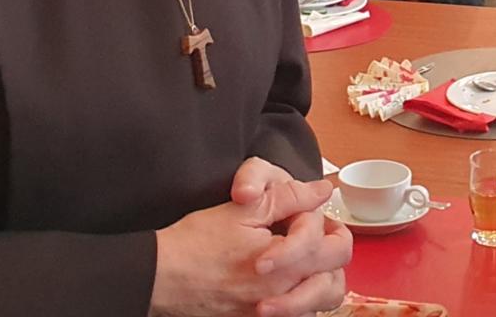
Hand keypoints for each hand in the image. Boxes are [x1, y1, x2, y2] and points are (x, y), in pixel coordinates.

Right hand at [150, 171, 346, 316]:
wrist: (160, 277)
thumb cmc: (196, 244)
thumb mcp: (243, 208)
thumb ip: (288, 197)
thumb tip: (322, 191)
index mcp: (289, 265)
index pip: (333, 245)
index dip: (322, 221)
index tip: (305, 210)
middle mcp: (286, 295)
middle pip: (334, 282)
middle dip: (331, 255)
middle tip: (317, 236)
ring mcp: (273, 313)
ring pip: (319, 305)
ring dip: (320, 283)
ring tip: (306, 262)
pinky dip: (298, 302)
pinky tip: (285, 284)